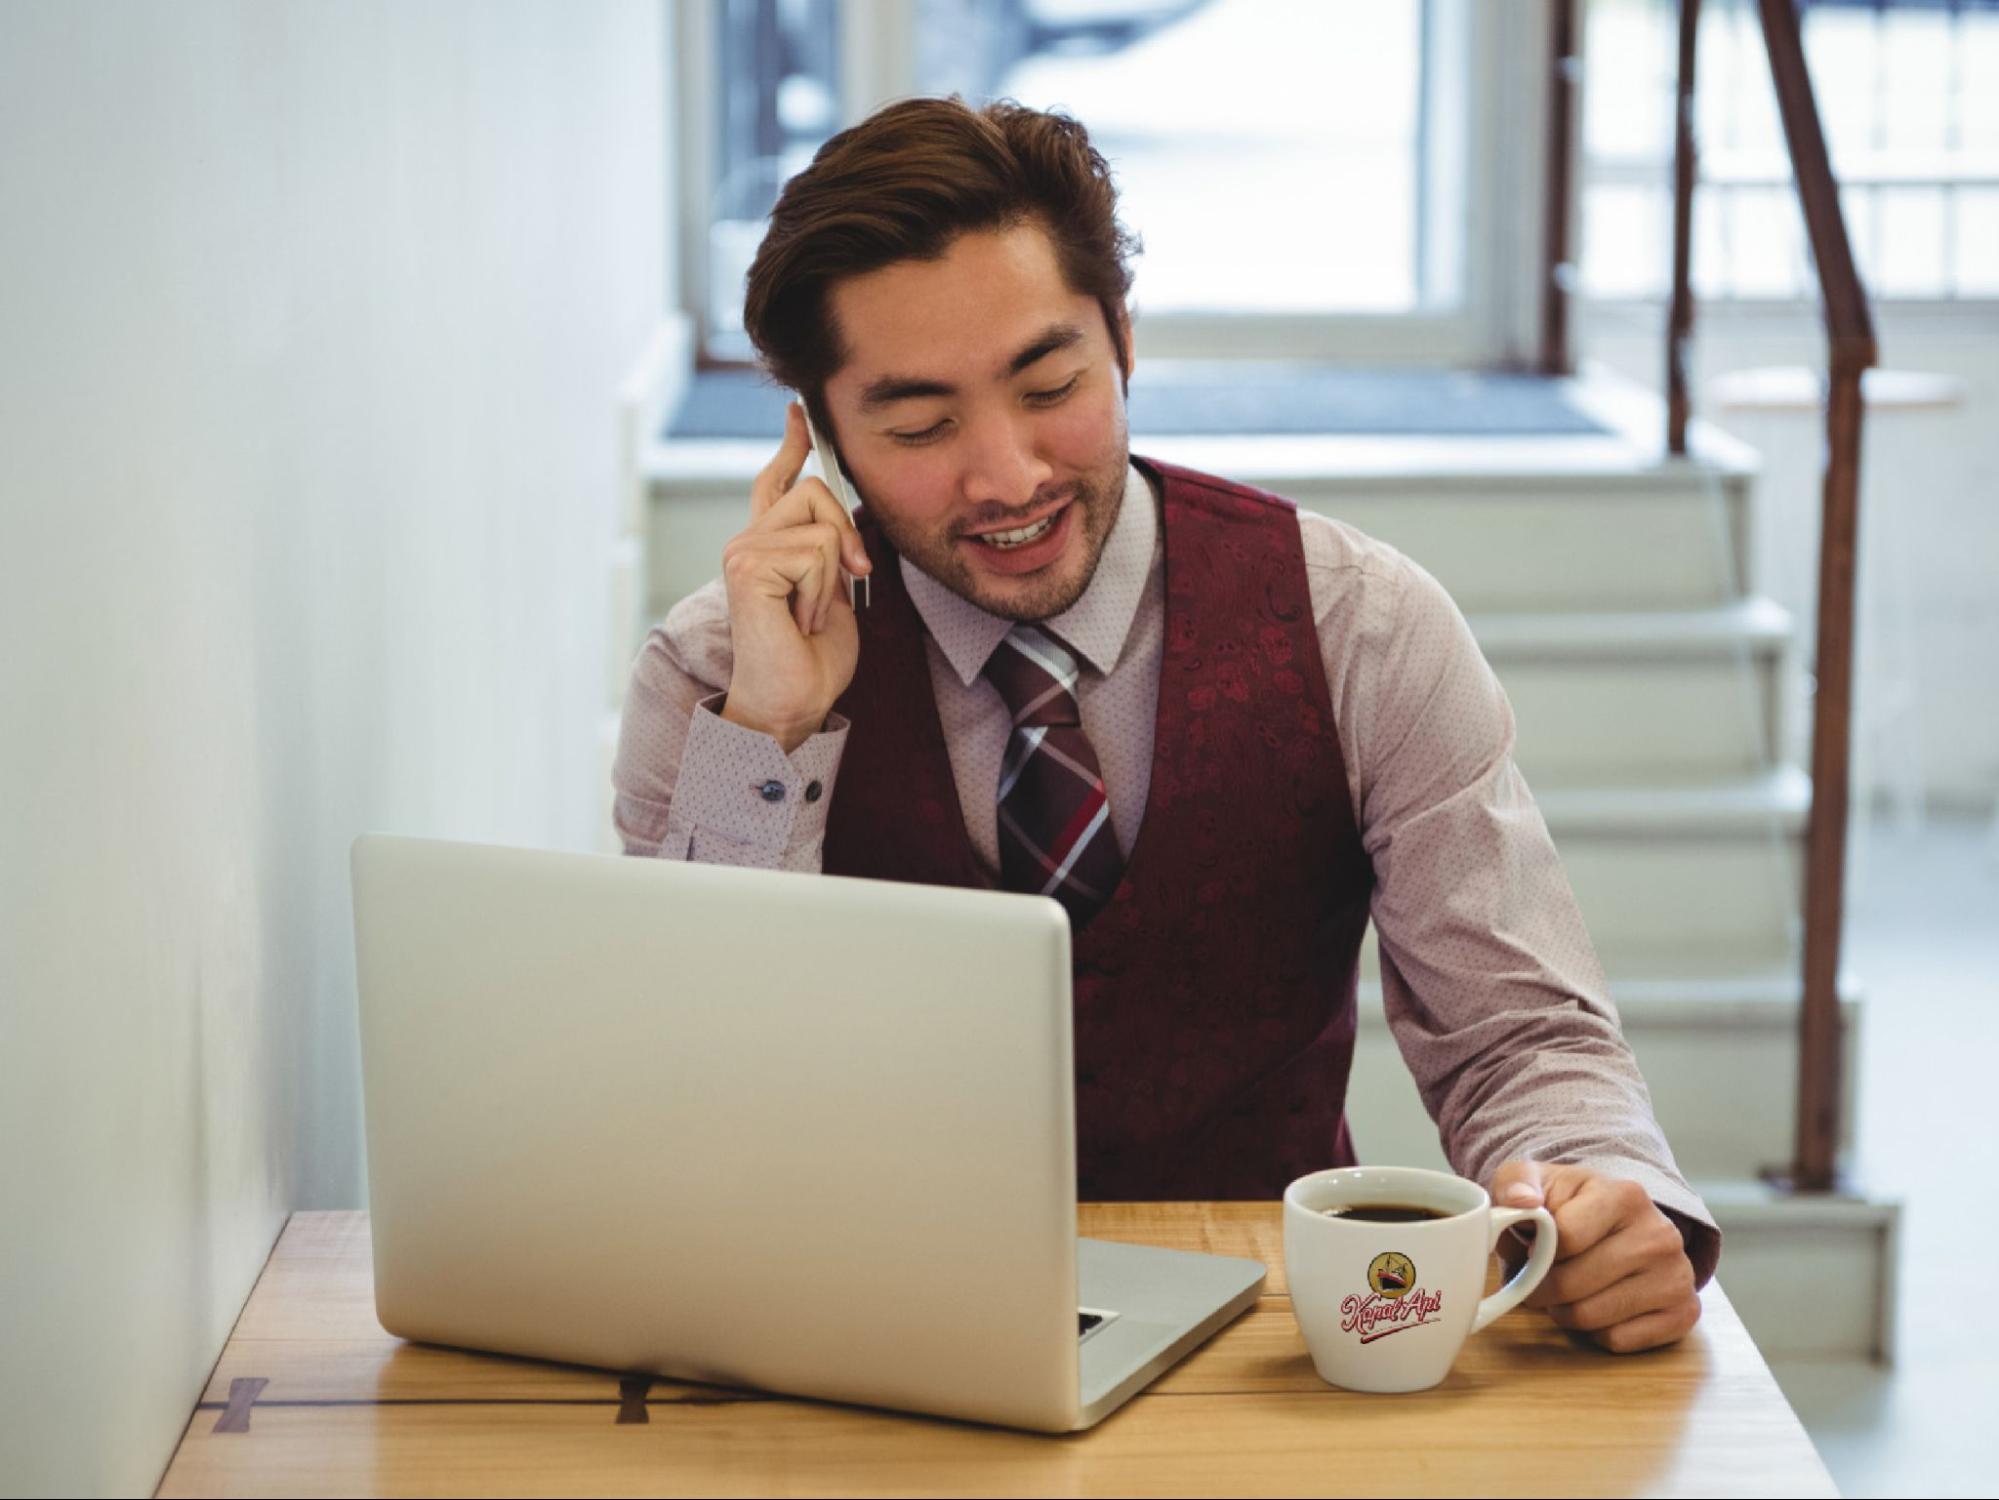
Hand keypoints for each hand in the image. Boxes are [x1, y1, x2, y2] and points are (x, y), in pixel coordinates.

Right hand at [719, 403, 873, 751]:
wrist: (793, 703)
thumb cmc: (812, 660)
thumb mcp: (834, 592)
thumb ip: (833, 551)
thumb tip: (847, 526)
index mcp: (768, 545)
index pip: (777, 482)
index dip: (792, 445)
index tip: (800, 412)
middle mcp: (748, 542)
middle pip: (816, 490)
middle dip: (847, 535)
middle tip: (849, 581)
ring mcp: (742, 552)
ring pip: (821, 524)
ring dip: (834, 576)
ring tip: (811, 615)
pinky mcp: (747, 567)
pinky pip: (816, 552)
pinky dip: (822, 591)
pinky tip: (801, 620)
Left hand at [1489, 1160, 1700, 1353]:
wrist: (1621, 1223)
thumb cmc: (1570, 1204)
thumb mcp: (1537, 1181)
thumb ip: (1516, 1183)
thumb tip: (1521, 1201)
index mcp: (1624, 1196)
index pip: (1565, 1238)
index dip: (1535, 1252)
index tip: (1531, 1249)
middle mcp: (1660, 1235)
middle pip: (1574, 1284)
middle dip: (1542, 1289)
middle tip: (1537, 1282)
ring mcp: (1677, 1276)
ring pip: (1592, 1317)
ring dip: (1564, 1312)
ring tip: (1563, 1294)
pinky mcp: (1683, 1313)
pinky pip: (1618, 1340)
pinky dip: (1594, 1332)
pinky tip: (1596, 1307)